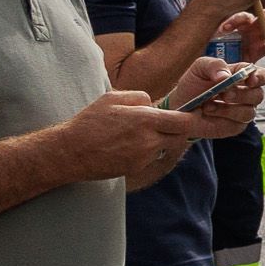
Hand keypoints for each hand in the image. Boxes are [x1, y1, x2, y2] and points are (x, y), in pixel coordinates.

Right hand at [59, 88, 209, 180]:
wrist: (70, 152)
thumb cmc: (90, 122)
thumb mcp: (113, 98)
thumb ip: (140, 97)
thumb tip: (154, 104)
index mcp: (145, 119)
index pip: (184, 121)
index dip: (192, 118)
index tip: (194, 114)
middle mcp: (149, 140)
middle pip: (180, 136)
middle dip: (179, 130)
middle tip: (170, 124)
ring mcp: (144, 157)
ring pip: (166, 147)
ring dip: (163, 141)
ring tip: (144, 134)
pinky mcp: (137, 168)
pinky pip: (153, 158)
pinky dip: (149, 152)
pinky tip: (132, 146)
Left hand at [181, 62, 264, 138]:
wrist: (181, 105)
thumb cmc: (194, 83)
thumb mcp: (200, 67)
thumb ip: (214, 65)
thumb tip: (226, 76)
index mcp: (243, 75)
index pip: (262, 76)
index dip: (260, 77)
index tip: (250, 80)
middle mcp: (247, 94)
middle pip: (258, 95)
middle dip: (241, 95)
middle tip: (223, 94)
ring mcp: (243, 111)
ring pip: (249, 112)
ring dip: (228, 109)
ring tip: (208, 105)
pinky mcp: (235, 126)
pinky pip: (237, 125)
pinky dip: (222, 118)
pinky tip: (209, 113)